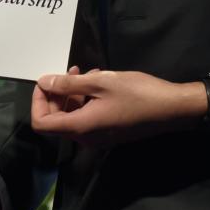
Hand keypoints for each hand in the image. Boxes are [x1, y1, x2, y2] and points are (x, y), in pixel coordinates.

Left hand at [31, 69, 207, 146]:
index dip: (38, 101)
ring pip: (72, 116)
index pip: (41, 123)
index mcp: (80, 127)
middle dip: (56, 94)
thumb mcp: (100, 82)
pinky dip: (86, 100)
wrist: (172, 109)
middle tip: (70, 71)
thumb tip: (44, 83)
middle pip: (55, 119)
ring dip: (73, 94)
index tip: (47, 82)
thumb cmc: (137, 93)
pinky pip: (87, 118)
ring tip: (88, 73)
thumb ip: (68, 84)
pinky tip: (99, 82)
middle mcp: (86, 138)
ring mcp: (98, 138)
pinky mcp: (109, 133)